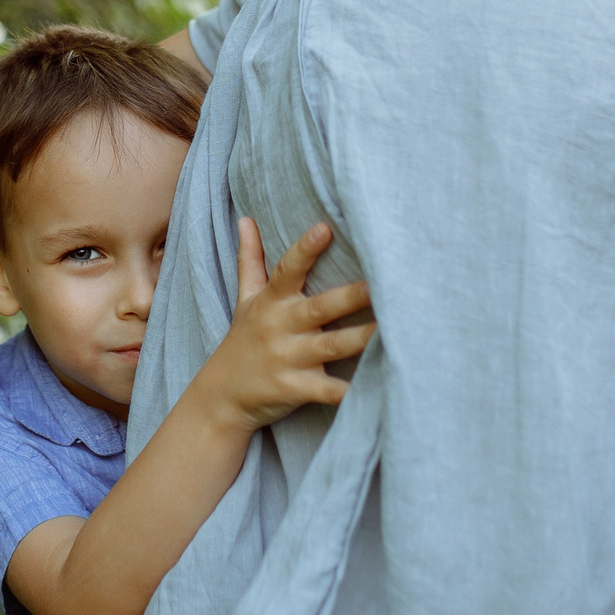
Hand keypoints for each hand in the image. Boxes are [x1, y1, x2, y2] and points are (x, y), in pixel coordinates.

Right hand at [191, 219, 374, 431]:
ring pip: (331, 346)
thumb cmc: (243, 340)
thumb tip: (246, 218)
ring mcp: (288, 359)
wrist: (222, 395)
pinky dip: (346, 392)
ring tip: (392, 328)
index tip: (325, 228)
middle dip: (350, 296)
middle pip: (320, 308)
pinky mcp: (295, 389)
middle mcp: (280, 328)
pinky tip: (374, 388)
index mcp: (271, 303)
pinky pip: (326, 391)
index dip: (305, 249)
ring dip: (360, 338)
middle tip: (380, 283)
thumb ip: (250, 259)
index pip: (288, 270)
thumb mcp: (244, 299)